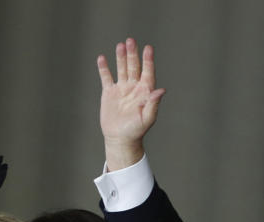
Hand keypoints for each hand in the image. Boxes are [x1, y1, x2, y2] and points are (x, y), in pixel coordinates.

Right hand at [97, 38, 164, 170]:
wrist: (120, 139)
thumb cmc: (136, 130)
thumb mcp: (147, 118)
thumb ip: (153, 103)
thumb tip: (161, 90)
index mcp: (144, 92)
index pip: (147, 72)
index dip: (148, 60)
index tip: (148, 48)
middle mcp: (133, 87)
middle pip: (133, 67)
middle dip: (132, 54)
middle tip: (131, 41)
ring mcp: (121, 89)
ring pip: (121, 69)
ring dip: (121, 57)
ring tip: (120, 45)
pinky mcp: (109, 93)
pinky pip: (106, 78)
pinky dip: (104, 68)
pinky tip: (102, 58)